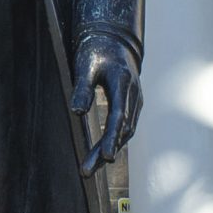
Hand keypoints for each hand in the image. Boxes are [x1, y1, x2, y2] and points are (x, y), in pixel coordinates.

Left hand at [70, 33, 142, 178]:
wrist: (115, 41)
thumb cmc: (97, 50)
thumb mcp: (85, 64)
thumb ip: (82, 88)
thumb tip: (76, 113)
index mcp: (123, 82)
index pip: (119, 116)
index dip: (112, 137)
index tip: (107, 157)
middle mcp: (134, 94)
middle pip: (122, 129)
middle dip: (105, 151)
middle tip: (86, 170)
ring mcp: (136, 100)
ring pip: (126, 131)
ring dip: (110, 149)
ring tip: (90, 167)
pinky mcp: (134, 105)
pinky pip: (127, 126)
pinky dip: (115, 140)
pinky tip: (102, 153)